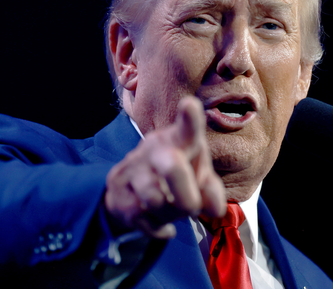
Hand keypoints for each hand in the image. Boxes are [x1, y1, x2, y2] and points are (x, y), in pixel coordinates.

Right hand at [104, 96, 225, 238]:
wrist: (131, 191)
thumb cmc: (175, 178)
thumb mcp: (198, 180)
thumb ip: (211, 191)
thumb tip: (215, 208)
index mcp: (179, 139)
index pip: (186, 127)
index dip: (190, 117)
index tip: (190, 105)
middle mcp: (154, 147)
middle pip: (172, 169)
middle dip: (186, 198)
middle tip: (192, 209)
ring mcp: (132, 167)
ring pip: (156, 201)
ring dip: (170, 215)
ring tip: (171, 209)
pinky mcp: (117, 190)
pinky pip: (143, 219)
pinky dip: (157, 227)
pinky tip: (157, 220)